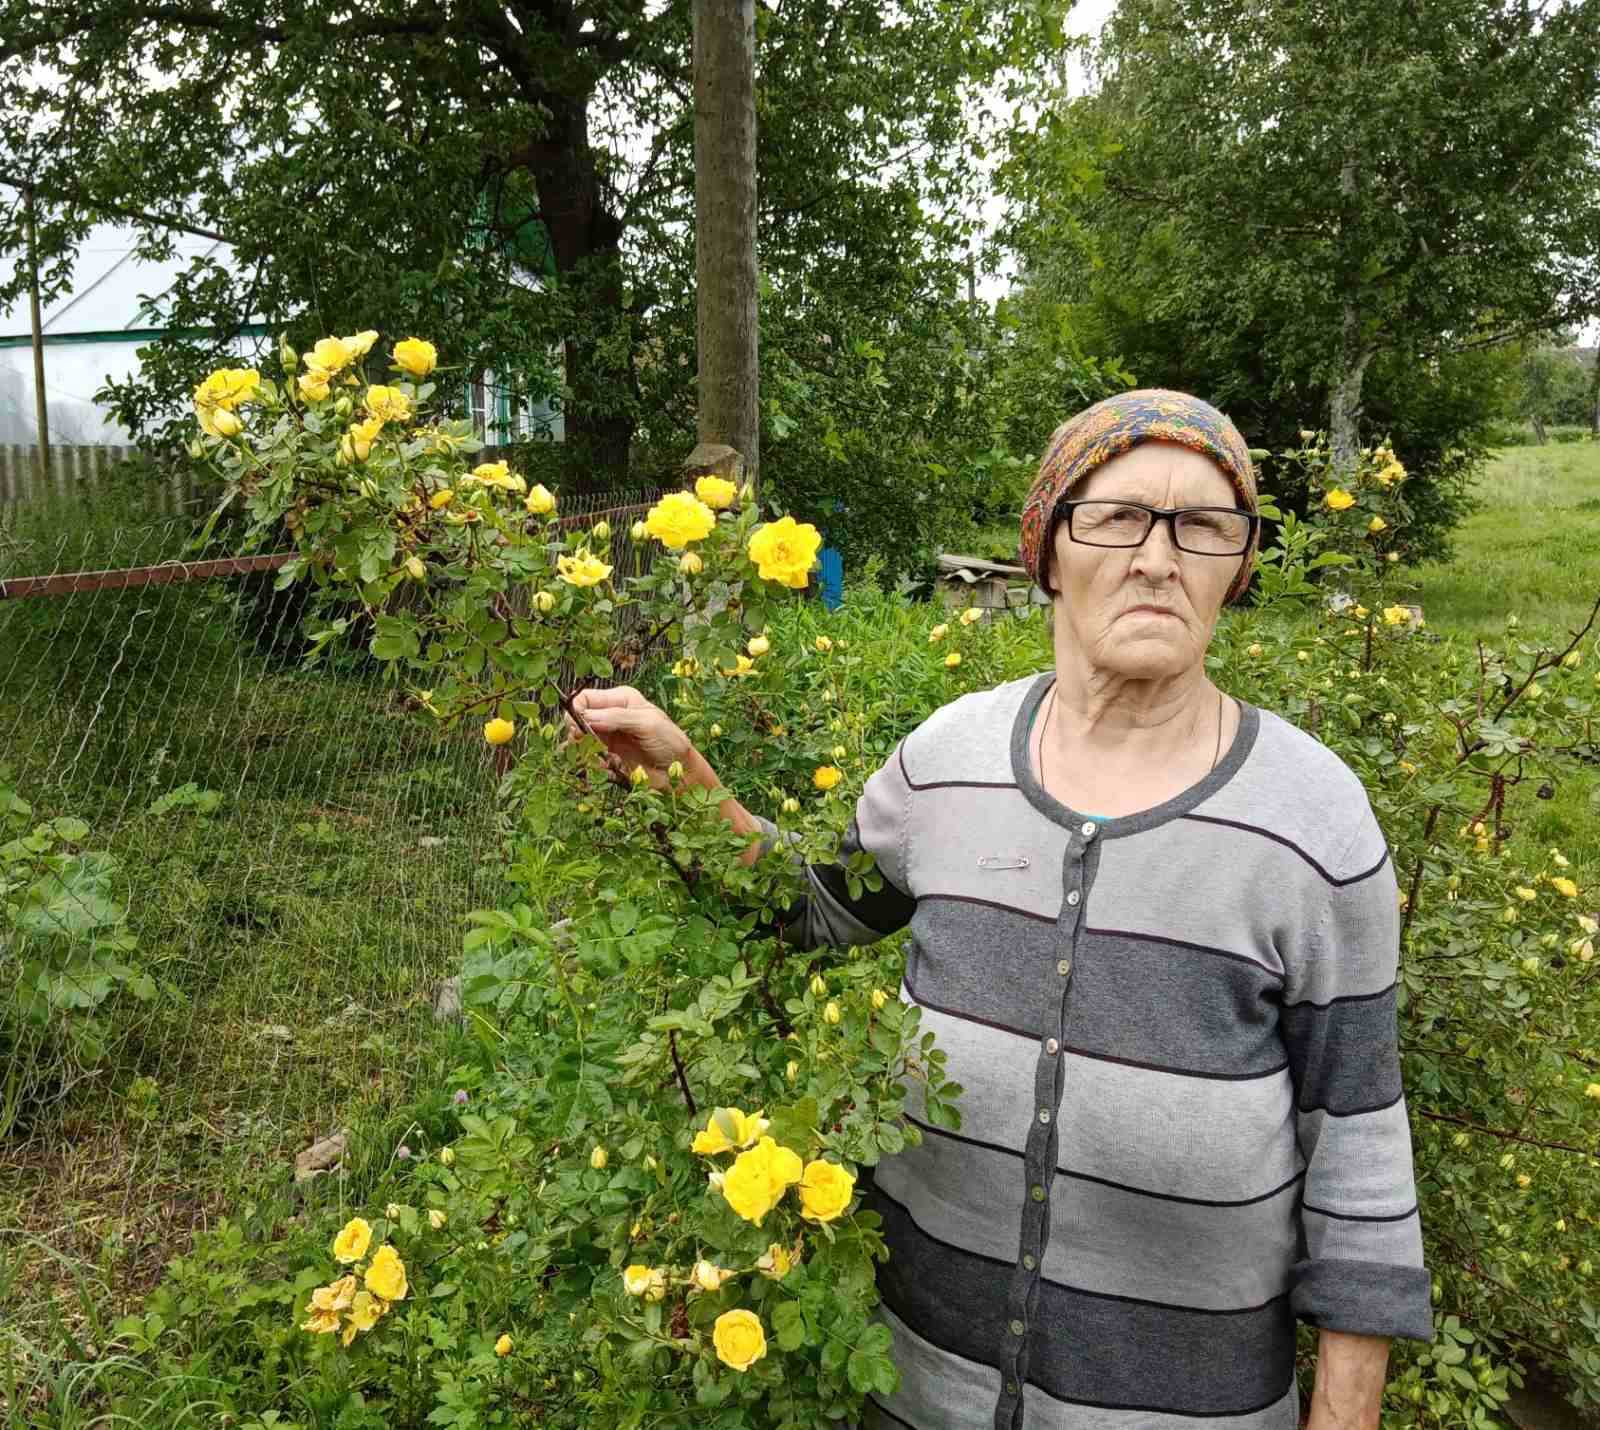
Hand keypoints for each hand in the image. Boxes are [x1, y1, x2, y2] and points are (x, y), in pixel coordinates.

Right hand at [569, 686, 694, 786]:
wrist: (680, 773)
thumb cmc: (671, 742)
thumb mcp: (646, 723)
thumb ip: (616, 718)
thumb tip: (584, 716)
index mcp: (621, 699)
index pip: (586, 698)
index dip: (576, 711)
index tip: (578, 727)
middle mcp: (611, 715)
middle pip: (577, 719)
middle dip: (577, 732)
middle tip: (583, 744)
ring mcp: (608, 736)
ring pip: (579, 740)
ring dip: (584, 750)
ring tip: (599, 759)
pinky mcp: (608, 756)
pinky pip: (589, 758)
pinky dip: (591, 764)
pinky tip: (604, 768)